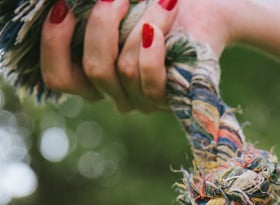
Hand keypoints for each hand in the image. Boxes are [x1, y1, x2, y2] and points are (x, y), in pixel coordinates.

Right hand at [40, 0, 233, 111]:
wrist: (205, 11)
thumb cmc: (154, 3)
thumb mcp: (116, 6)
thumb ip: (93, 11)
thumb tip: (63, 4)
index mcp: (94, 72)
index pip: (58, 78)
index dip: (54, 45)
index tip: (63, 8)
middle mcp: (116, 92)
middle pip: (94, 71)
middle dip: (101, 27)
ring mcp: (142, 100)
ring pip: (124, 69)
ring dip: (139, 24)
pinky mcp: (170, 99)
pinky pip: (150, 81)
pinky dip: (154, 48)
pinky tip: (163, 19)